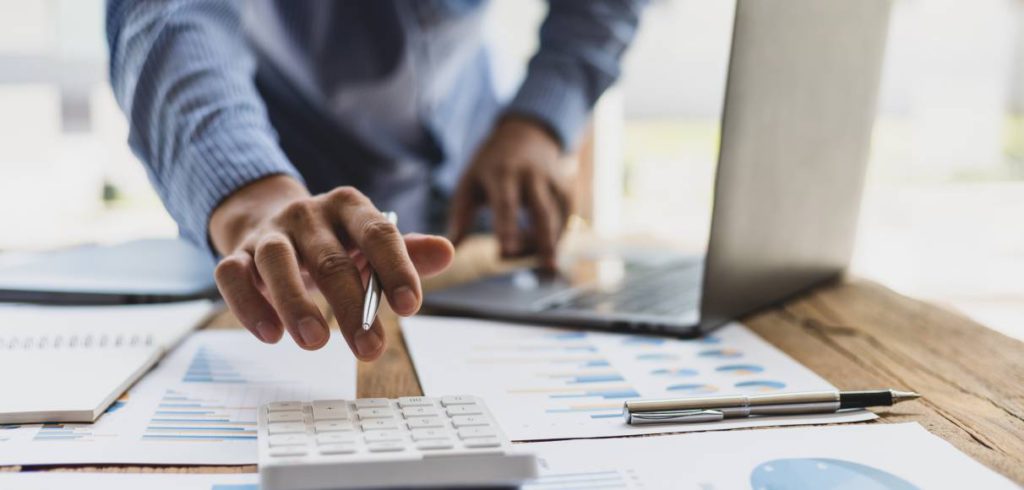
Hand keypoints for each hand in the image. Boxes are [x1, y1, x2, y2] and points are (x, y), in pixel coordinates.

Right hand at [209, 175, 453, 359]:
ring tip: (316, 342)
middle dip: (352, 307)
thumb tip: (448, 251)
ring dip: (297, 304)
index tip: (411, 307)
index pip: (378, 233)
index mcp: (348, 207)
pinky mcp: (235, 254)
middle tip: (370, 348)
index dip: (396, 268)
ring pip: (277, 262)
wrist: (268, 217)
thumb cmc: (333, 240)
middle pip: (331, 259)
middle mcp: (306, 214)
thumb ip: (407, 251)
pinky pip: (233, 277)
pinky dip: (249, 305)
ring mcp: (268, 233)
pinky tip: (271, 335)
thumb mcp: (370, 242)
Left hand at [449, 116, 572, 269]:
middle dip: (543, 240)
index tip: (507, 254)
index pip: (505, 204)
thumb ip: (461, 216)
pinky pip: (566, 218)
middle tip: (546, 270)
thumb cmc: (490, 166)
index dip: (507, 229)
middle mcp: (531, 175)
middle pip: (540, 211)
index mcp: (502, 173)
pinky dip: (559, 238)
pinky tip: (546, 253)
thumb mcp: (470, 182)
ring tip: (545, 272)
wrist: (525, 133)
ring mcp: (552, 181)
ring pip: (556, 217)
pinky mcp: (566, 189)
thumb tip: (450, 250)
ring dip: (551, 245)